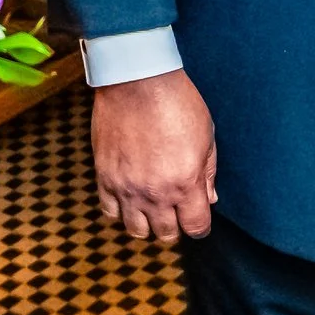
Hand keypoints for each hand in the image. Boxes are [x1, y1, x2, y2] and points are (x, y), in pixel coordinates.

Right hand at [91, 70, 217, 242]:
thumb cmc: (176, 102)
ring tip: (149, 204)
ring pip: (136, 230)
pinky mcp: (105, 176)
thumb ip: (208, 172)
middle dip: (173, 224)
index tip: (196, 216)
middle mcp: (156, 192)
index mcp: (186, 184)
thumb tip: (209, 199)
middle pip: (166, 234)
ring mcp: (127, 187)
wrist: (137, 80)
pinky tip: (128, 194)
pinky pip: (109, 210)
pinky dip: (120, 208)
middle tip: (173, 207)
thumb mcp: (206, 135)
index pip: (196, 228)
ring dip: (146, 222)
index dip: (199, 225)